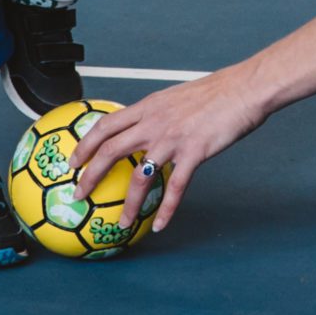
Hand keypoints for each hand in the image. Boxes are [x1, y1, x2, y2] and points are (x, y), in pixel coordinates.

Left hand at [66, 69, 269, 232]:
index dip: (85, 145)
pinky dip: (166, 209)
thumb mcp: (175, 98)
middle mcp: (154, 123)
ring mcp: (173, 139)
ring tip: (122, 223)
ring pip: (140, 176)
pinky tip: (161, 225)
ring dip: (129, 204)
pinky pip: (175, 187)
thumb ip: (157, 113)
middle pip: (110, 150)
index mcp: (148, 107)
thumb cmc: (214, 93)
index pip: (105, 125)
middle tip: (79, 195)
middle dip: (90, 175)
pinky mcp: (194, 153)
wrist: (242, 90)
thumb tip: (145, 125)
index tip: (73, 161)